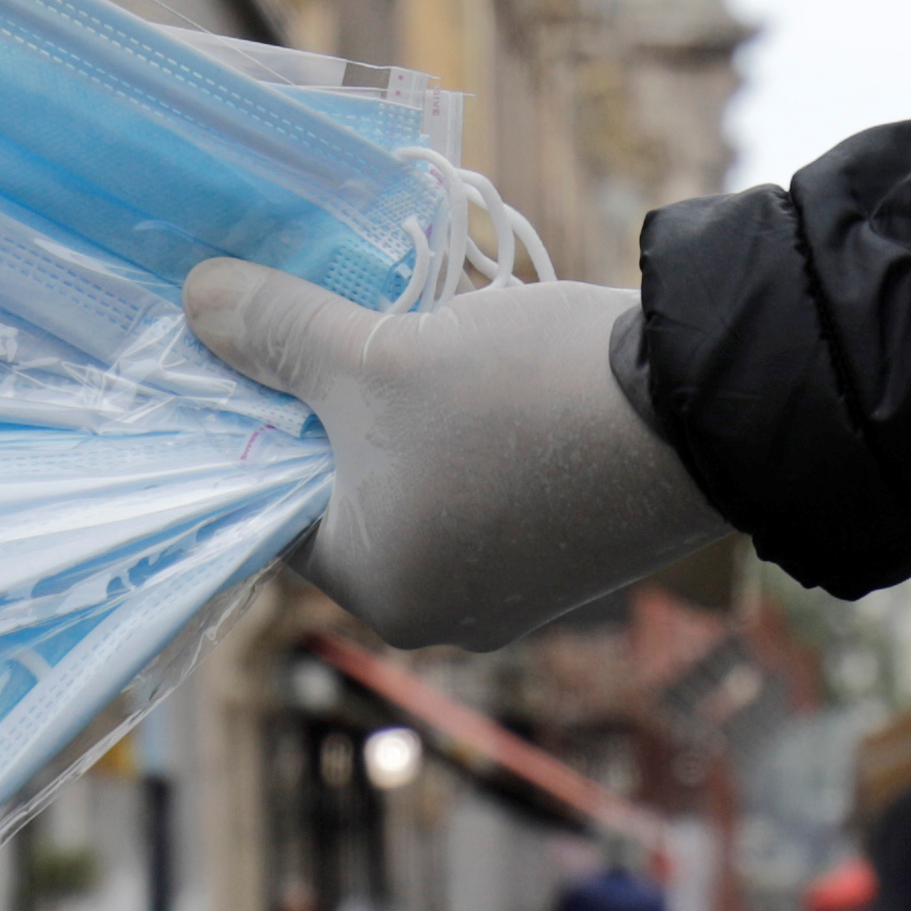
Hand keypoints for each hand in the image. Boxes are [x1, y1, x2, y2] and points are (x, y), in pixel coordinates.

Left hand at [184, 268, 723, 645]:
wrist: (715, 406)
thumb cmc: (525, 399)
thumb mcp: (380, 351)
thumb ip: (277, 330)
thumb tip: (195, 301)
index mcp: (380, 590)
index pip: (270, 505)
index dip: (245, 418)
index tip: (230, 344)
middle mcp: (440, 610)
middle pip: (343, 493)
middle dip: (325, 404)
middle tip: (304, 316)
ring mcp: (513, 583)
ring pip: (415, 481)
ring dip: (398, 405)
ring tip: (395, 321)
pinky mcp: (569, 546)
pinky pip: (480, 483)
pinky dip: (462, 425)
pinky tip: (470, 356)